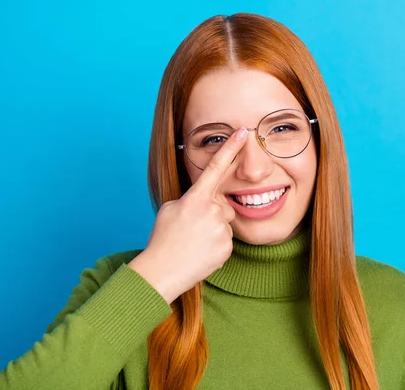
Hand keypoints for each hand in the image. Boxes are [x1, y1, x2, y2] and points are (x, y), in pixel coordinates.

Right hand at [128, 128, 247, 302]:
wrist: (162, 272)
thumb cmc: (162, 239)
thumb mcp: (170, 210)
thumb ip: (191, 200)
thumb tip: (205, 202)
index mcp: (194, 198)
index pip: (215, 168)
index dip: (230, 149)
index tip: (242, 132)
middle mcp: (212, 211)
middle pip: (223, 205)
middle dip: (212, 214)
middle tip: (192, 230)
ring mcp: (221, 230)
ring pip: (224, 225)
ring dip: (213, 232)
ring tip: (194, 244)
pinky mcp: (227, 247)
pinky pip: (225, 241)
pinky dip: (215, 247)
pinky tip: (201, 253)